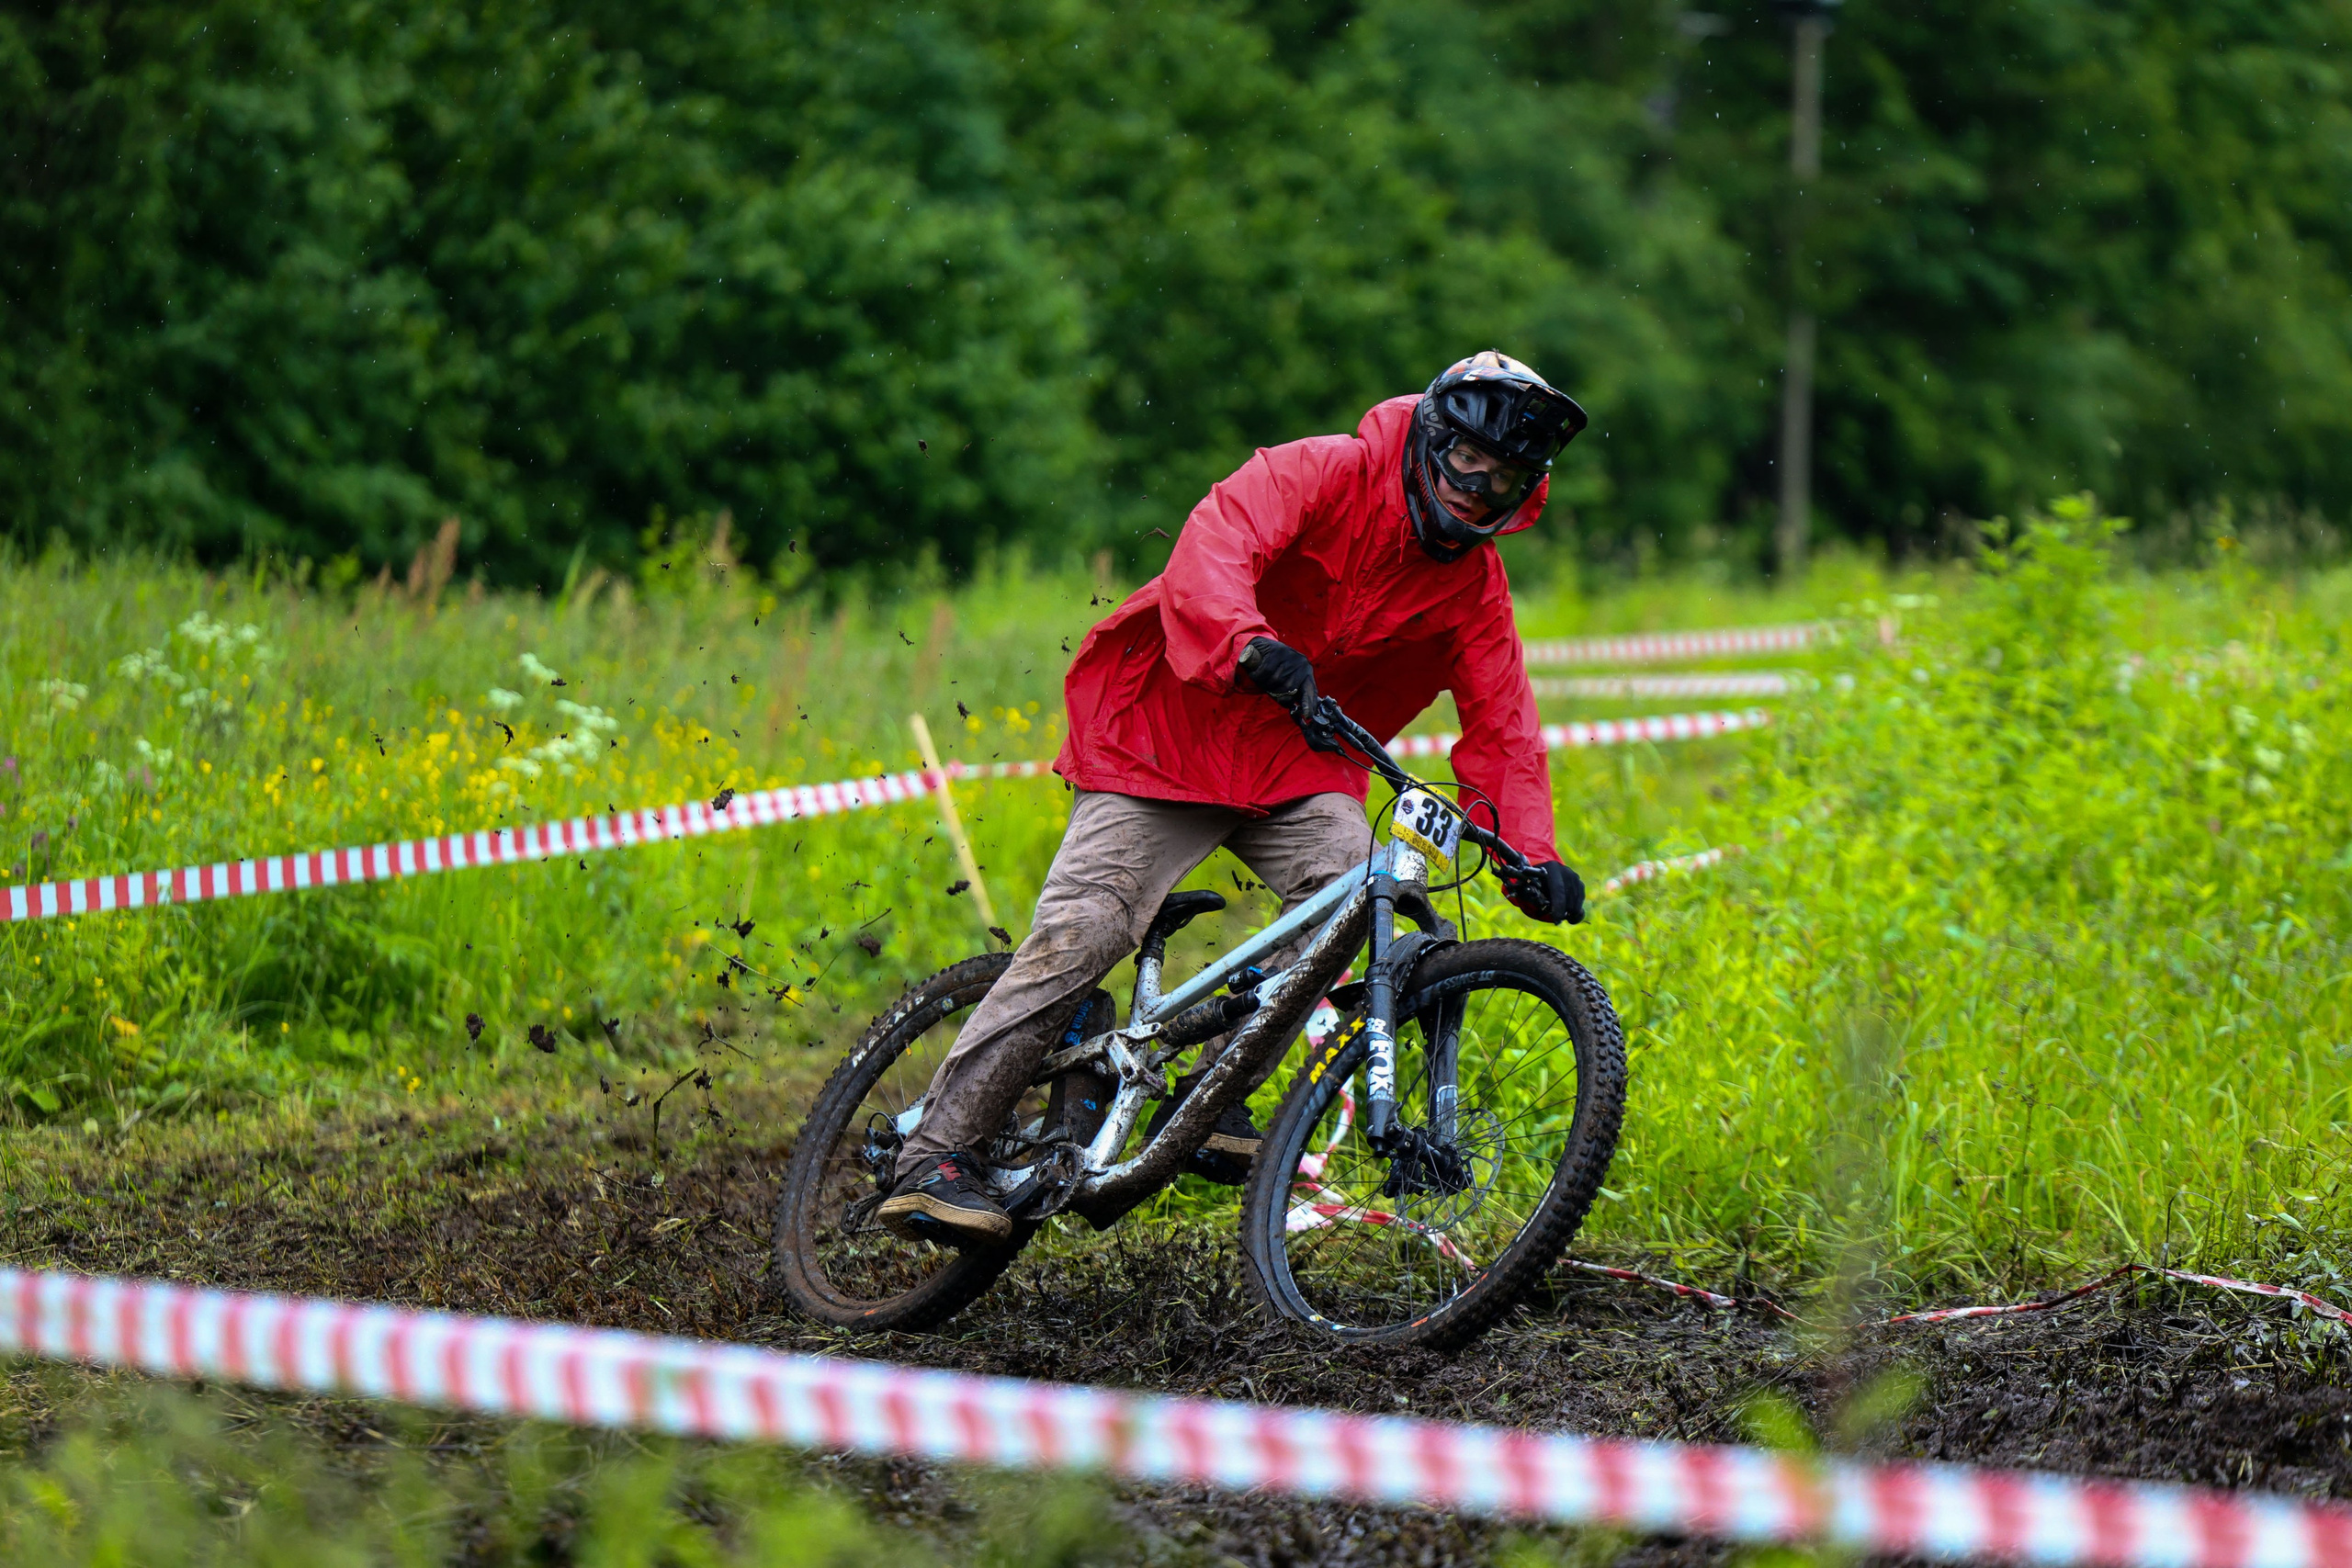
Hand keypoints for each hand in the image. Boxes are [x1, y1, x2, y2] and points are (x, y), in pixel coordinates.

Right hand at [1238, 638, 1343, 753]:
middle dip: (1276, 693)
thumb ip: (1290, 694)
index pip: (1311, 691)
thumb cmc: (1274, 670)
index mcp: (1307, 674)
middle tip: (1270, 688)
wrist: (1260, 647)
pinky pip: (1265, 672)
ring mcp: (1291, 656)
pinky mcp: (1278, 650)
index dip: (1309, 704)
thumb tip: (1293, 708)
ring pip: (1275, 680)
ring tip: (1263, 677)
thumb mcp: (1285, 682)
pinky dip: (1257, 676)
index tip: (1307, 715)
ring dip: (1265, 683)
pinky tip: (1257, 672)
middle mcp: (1303, 664)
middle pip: (1289, 689)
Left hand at [1499, 860, 1584, 924]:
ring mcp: (1575, 878)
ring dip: (1568, 913)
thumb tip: (1516, 897)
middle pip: (1569, 898)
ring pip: (1576, 902)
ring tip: (1558, 915)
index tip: (1556, 919)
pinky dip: (1575, 913)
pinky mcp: (1580, 885)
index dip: (1558, 906)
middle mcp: (1566, 872)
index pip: (1559, 890)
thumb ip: (1524, 890)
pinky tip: (1568, 917)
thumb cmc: (1532, 880)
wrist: (1545, 871)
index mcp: (1552, 869)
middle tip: (1556, 920)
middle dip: (1563, 912)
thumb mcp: (1527, 883)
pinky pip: (1580, 904)